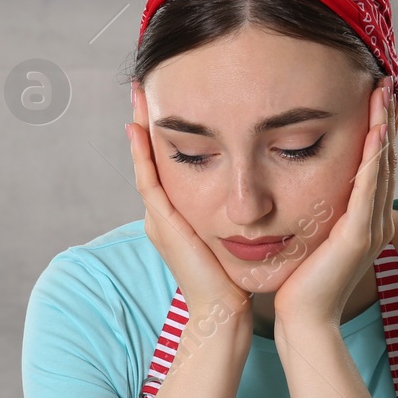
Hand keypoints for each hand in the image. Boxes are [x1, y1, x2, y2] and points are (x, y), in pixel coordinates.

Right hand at [124, 82, 252, 320]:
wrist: (224, 311)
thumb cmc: (235, 279)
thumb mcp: (234, 235)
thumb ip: (236, 212)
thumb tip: (259, 190)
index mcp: (178, 215)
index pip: (166, 165)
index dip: (161, 134)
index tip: (164, 100)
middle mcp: (163, 214)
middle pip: (149, 159)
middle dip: (145, 122)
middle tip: (142, 86)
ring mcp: (159, 218)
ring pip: (144, 164)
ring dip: (139, 129)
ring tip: (138, 95)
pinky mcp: (163, 224)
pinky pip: (148, 181)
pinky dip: (141, 155)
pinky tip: (138, 128)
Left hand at [273, 78, 397, 331]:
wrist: (302, 319)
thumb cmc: (299, 284)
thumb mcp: (310, 238)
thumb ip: (315, 214)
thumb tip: (301, 190)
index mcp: (365, 222)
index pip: (376, 167)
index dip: (378, 132)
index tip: (373, 98)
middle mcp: (374, 222)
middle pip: (386, 160)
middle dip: (385, 121)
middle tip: (383, 83)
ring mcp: (370, 229)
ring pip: (382, 168)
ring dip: (384, 128)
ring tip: (382, 94)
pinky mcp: (358, 236)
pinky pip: (369, 188)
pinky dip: (374, 157)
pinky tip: (376, 131)